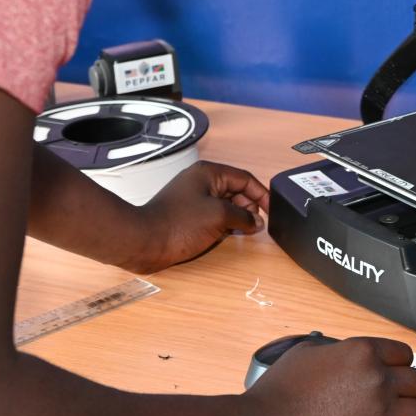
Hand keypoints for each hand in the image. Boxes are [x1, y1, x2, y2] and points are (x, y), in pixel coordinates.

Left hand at [126, 161, 269, 272]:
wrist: (144, 241)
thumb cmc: (177, 224)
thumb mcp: (219, 216)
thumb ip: (244, 216)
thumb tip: (256, 221)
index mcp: (209, 173)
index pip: (245, 178)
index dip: (261, 195)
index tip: (271, 211)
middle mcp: (201, 181)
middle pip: (236, 190)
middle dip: (249, 207)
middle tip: (256, 225)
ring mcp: (193, 198)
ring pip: (226, 203)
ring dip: (237, 216)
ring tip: (244, 231)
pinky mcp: (187, 213)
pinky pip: (214, 214)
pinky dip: (225, 223)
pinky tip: (228, 235)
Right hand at [246, 337, 415, 415]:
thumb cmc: (278, 392)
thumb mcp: (307, 352)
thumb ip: (338, 350)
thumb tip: (347, 354)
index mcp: (363, 352)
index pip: (405, 353)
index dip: (399, 363)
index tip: (394, 371)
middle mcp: (378, 380)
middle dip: (409, 388)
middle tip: (396, 396)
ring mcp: (380, 414)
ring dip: (408, 414)